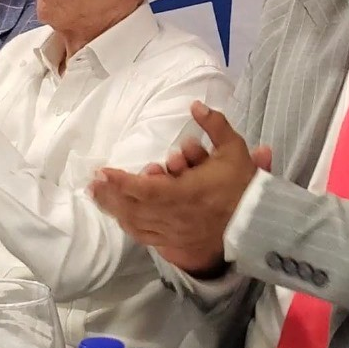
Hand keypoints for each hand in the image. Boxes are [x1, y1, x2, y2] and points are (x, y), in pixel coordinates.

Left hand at [92, 101, 261, 274]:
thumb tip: (195, 104)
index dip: (122, 182)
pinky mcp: (176, 243)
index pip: (146, 189)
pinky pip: (146, 236)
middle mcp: (176, 216)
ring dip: (115, 210)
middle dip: (110, 195)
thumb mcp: (234, 149)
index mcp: (187, 193)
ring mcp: (174, 232)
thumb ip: (215, 125)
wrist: (256, 223)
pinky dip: (130, 226)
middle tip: (92, 183)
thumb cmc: (242, 186)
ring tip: (99, 197)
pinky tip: (120, 216)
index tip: (103, 171)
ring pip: (136, 224)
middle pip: (133, 209)